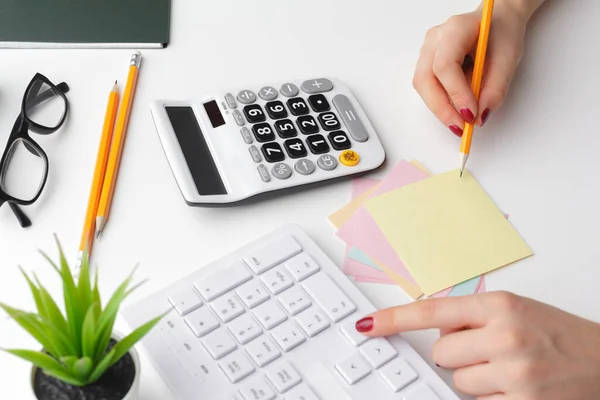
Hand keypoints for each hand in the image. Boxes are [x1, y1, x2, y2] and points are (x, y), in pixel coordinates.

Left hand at [355, 291, 599, 398]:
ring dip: (476, 381)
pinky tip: (516, 388)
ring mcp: (514, 372)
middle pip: (442, 353)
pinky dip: (492, 398)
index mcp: (500, 305)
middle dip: (459, 357)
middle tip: (491, 353)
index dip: (394, 319)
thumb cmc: (561, 335)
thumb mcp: (517, 310)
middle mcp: (505, 334)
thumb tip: (434, 328)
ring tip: (509, 371)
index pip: (432, 311)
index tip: (368, 325)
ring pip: (458, 382)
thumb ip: (474, 316)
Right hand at [413, 0, 541, 135]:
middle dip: (442, 108)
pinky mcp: (427, 64)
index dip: (456, 93)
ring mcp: (427, 51)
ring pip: (423, 86)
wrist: (497, 22)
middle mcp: (434, 39)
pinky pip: (428, 88)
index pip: (445, 65)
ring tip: (460, 122)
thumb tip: (480, 116)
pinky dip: (441, 103)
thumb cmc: (502, 34)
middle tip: (460, 128)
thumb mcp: (508, 60)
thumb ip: (495, 89)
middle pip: (425, 79)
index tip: (471, 114)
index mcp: (455, 29)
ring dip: (440, 108)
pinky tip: (456, 110)